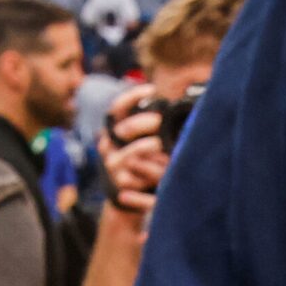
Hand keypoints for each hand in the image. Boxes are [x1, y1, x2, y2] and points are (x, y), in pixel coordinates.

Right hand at [100, 85, 169, 222]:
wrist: (126, 196)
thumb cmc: (140, 160)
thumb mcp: (138, 140)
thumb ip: (149, 126)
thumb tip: (176, 106)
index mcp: (112, 129)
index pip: (117, 108)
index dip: (133, 96)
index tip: (152, 89)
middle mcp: (109, 144)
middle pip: (125, 128)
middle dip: (144, 123)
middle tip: (160, 121)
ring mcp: (113, 164)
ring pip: (132, 153)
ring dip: (150, 148)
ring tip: (163, 145)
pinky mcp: (121, 182)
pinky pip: (139, 175)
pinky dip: (154, 172)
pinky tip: (165, 169)